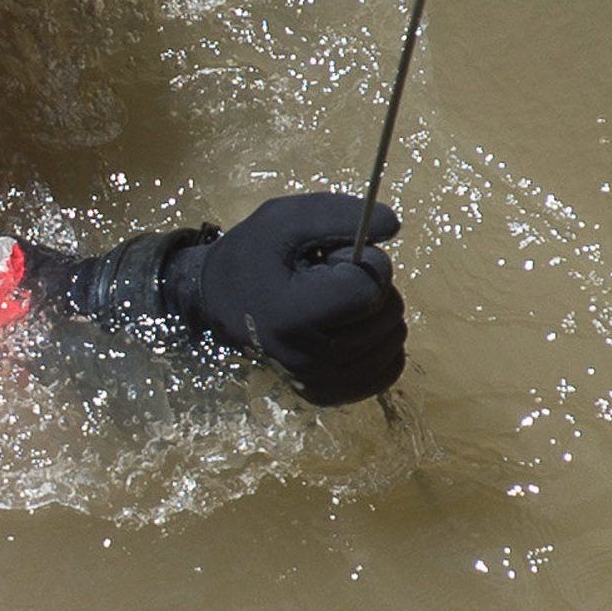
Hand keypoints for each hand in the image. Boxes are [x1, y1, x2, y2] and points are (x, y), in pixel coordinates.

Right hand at [166, 193, 405, 405]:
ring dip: (376, 312)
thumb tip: (394, 224)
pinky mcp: (328, 395)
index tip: (333, 258)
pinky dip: (381, 343)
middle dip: (370, 286)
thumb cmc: (253, 256)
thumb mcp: (284, 219)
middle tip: (330, 280)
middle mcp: (306, 359)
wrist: (217, 301)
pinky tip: (351, 328)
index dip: (363, 263)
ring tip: (335, 303)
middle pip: (386, 314)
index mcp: (291, 315)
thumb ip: (338, 215)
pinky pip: (389, 368)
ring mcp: (319, 382)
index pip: (368, 289)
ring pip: (393, 339)